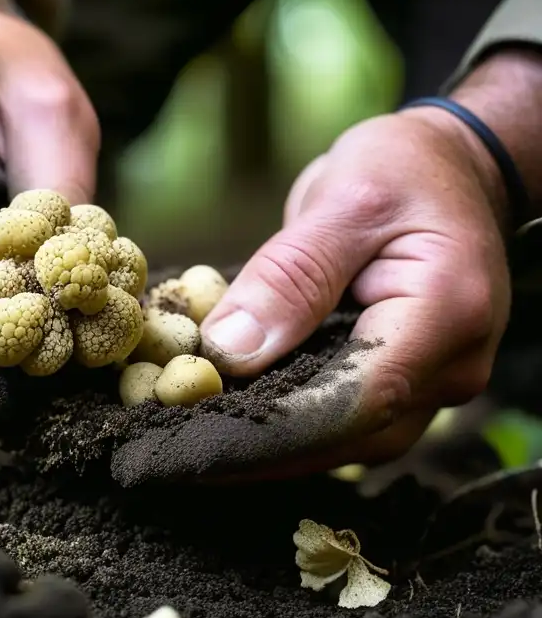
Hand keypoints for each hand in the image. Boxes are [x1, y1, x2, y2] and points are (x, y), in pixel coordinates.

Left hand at [199, 104, 514, 477]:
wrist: (449, 168)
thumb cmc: (403, 170)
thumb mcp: (344, 201)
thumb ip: (291, 276)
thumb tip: (228, 351)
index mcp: (446, 315)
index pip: (356, 399)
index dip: (272, 430)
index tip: (195, 439)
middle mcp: (449, 367)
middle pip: (346, 434)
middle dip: (256, 449)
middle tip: (169, 449)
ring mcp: (430, 383)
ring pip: (342, 439)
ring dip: (264, 443)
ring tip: (184, 439)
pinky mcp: (400, 383)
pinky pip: (338, 416)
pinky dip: (281, 419)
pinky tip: (223, 416)